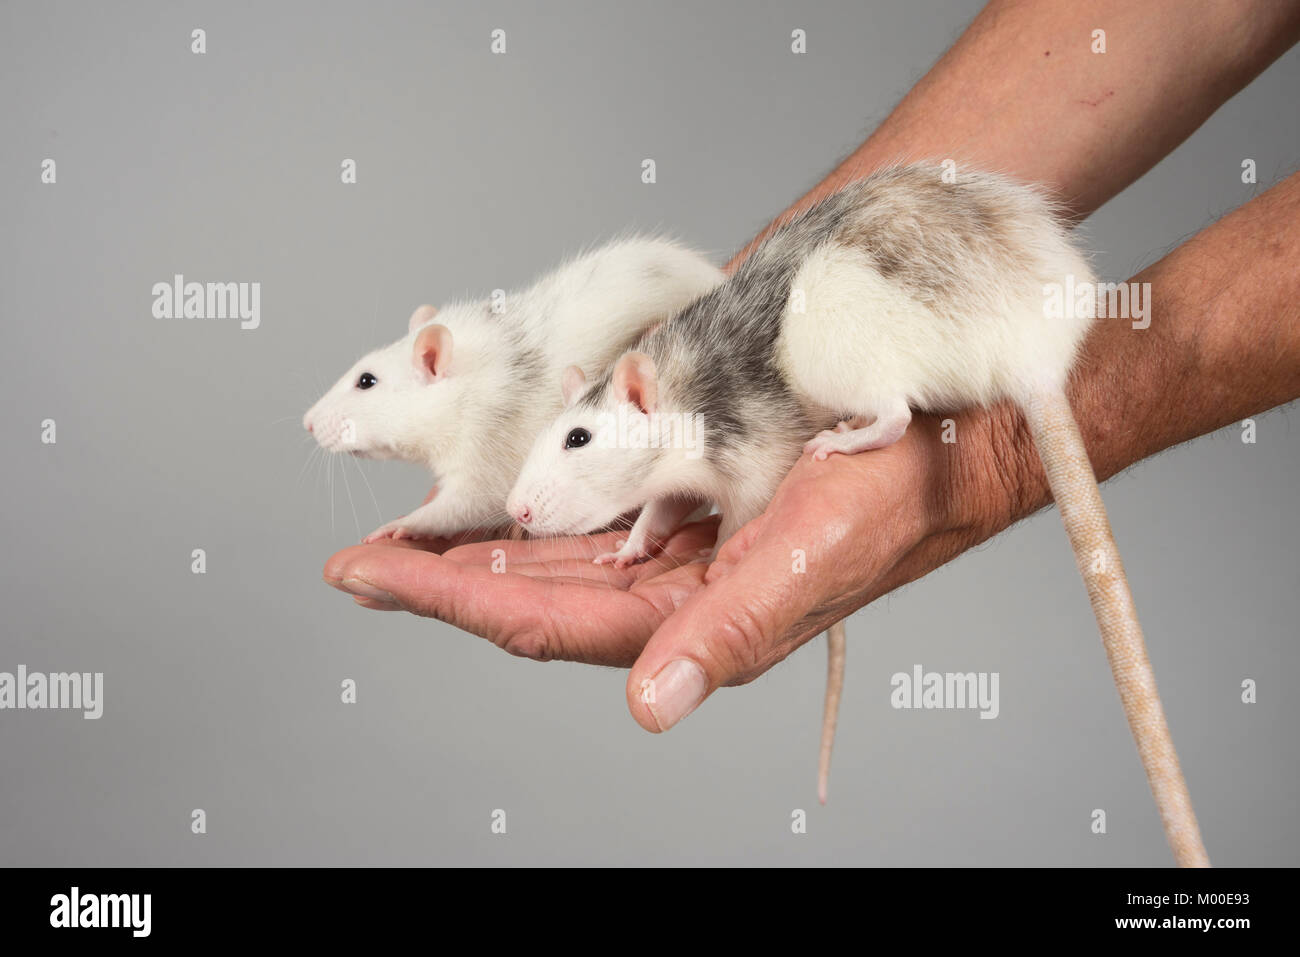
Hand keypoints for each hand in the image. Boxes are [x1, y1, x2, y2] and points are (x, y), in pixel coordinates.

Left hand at [322, 407, 1027, 730]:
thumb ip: (731, 632)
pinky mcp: (689, 485)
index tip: (368, 575)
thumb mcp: (815, 556)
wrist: (952, 419)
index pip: (547, 622)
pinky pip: (592, 497)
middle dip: (442, 579)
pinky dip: (536, 493)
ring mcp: (679, 535)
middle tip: (357, 562)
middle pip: (533, 591)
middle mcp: (676, 586)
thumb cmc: (897, 488)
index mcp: (697, 619)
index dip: (452, 601)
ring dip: (479, 541)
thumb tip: (649, 704)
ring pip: (555, 548)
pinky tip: (496, 486)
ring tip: (405, 533)